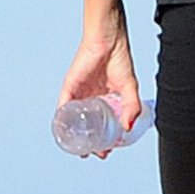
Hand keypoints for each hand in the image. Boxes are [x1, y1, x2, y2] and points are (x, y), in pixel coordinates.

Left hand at [58, 12, 141, 157]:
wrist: (108, 40)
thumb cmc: (119, 58)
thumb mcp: (130, 88)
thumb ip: (132, 107)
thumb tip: (128, 128)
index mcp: (104, 100)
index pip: (102, 126)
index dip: (104, 141)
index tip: (107, 152)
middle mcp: (89, 99)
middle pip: (87, 127)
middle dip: (91, 144)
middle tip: (97, 154)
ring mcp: (78, 94)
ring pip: (73, 121)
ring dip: (77, 138)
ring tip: (83, 150)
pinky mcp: (69, 87)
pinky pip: (62, 107)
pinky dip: (62, 121)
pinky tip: (67, 133)